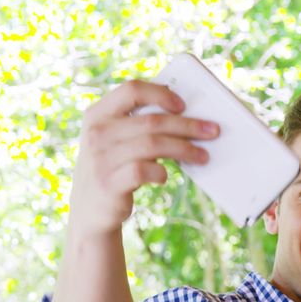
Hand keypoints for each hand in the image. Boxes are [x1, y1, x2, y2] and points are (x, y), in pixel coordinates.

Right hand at [69, 80, 218, 235]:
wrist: (89, 211)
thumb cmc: (111, 169)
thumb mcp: (112, 141)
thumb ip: (135, 124)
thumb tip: (182, 114)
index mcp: (97, 114)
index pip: (131, 90)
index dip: (161, 95)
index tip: (184, 106)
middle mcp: (97, 133)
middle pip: (152, 121)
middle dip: (188, 125)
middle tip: (212, 131)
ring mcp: (101, 158)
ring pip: (153, 144)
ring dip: (185, 149)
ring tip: (202, 156)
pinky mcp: (109, 183)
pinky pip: (144, 171)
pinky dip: (161, 173)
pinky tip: (165, 176)